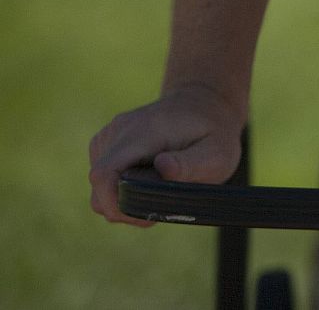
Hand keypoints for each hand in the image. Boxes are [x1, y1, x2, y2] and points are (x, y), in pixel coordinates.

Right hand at [88, 84, 244, 225]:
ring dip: (124, 200)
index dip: (114, 203)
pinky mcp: (106, 144)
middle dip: (125, 207)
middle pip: (99, 185)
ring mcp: (108, 136)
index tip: (145, 215)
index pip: (105, 173)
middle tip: (162, 208)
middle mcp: (118, 131)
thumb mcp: (217, 152)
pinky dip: (122, 190)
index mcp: (143, 131)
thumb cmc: (214, 133)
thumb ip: (191, 163)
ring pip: (100, 186)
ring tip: (161, 193)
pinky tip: (150, 184)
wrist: (204, 104)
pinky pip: (104, 179)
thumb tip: (163, 167)